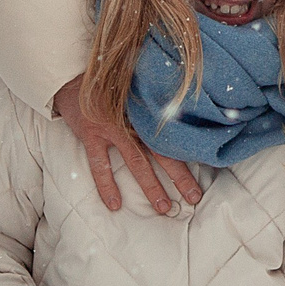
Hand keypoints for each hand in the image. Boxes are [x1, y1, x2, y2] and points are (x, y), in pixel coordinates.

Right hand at [52, 75, 201, 214]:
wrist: (74, 78)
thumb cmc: (110, 86)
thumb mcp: (137, 88)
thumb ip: (156, 102)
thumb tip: (184, 111)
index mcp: (149, 110)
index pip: (175, 133)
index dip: (192, 150)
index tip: (210, 167)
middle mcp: (135, 120)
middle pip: (162, 151)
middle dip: (180, 176)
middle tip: (194, 197)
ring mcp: (112, 128)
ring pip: (136, 161)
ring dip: (151, 185)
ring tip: (163, 207)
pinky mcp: (91, 134)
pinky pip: (100, 164)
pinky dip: (107, 184)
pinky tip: (115, 204)